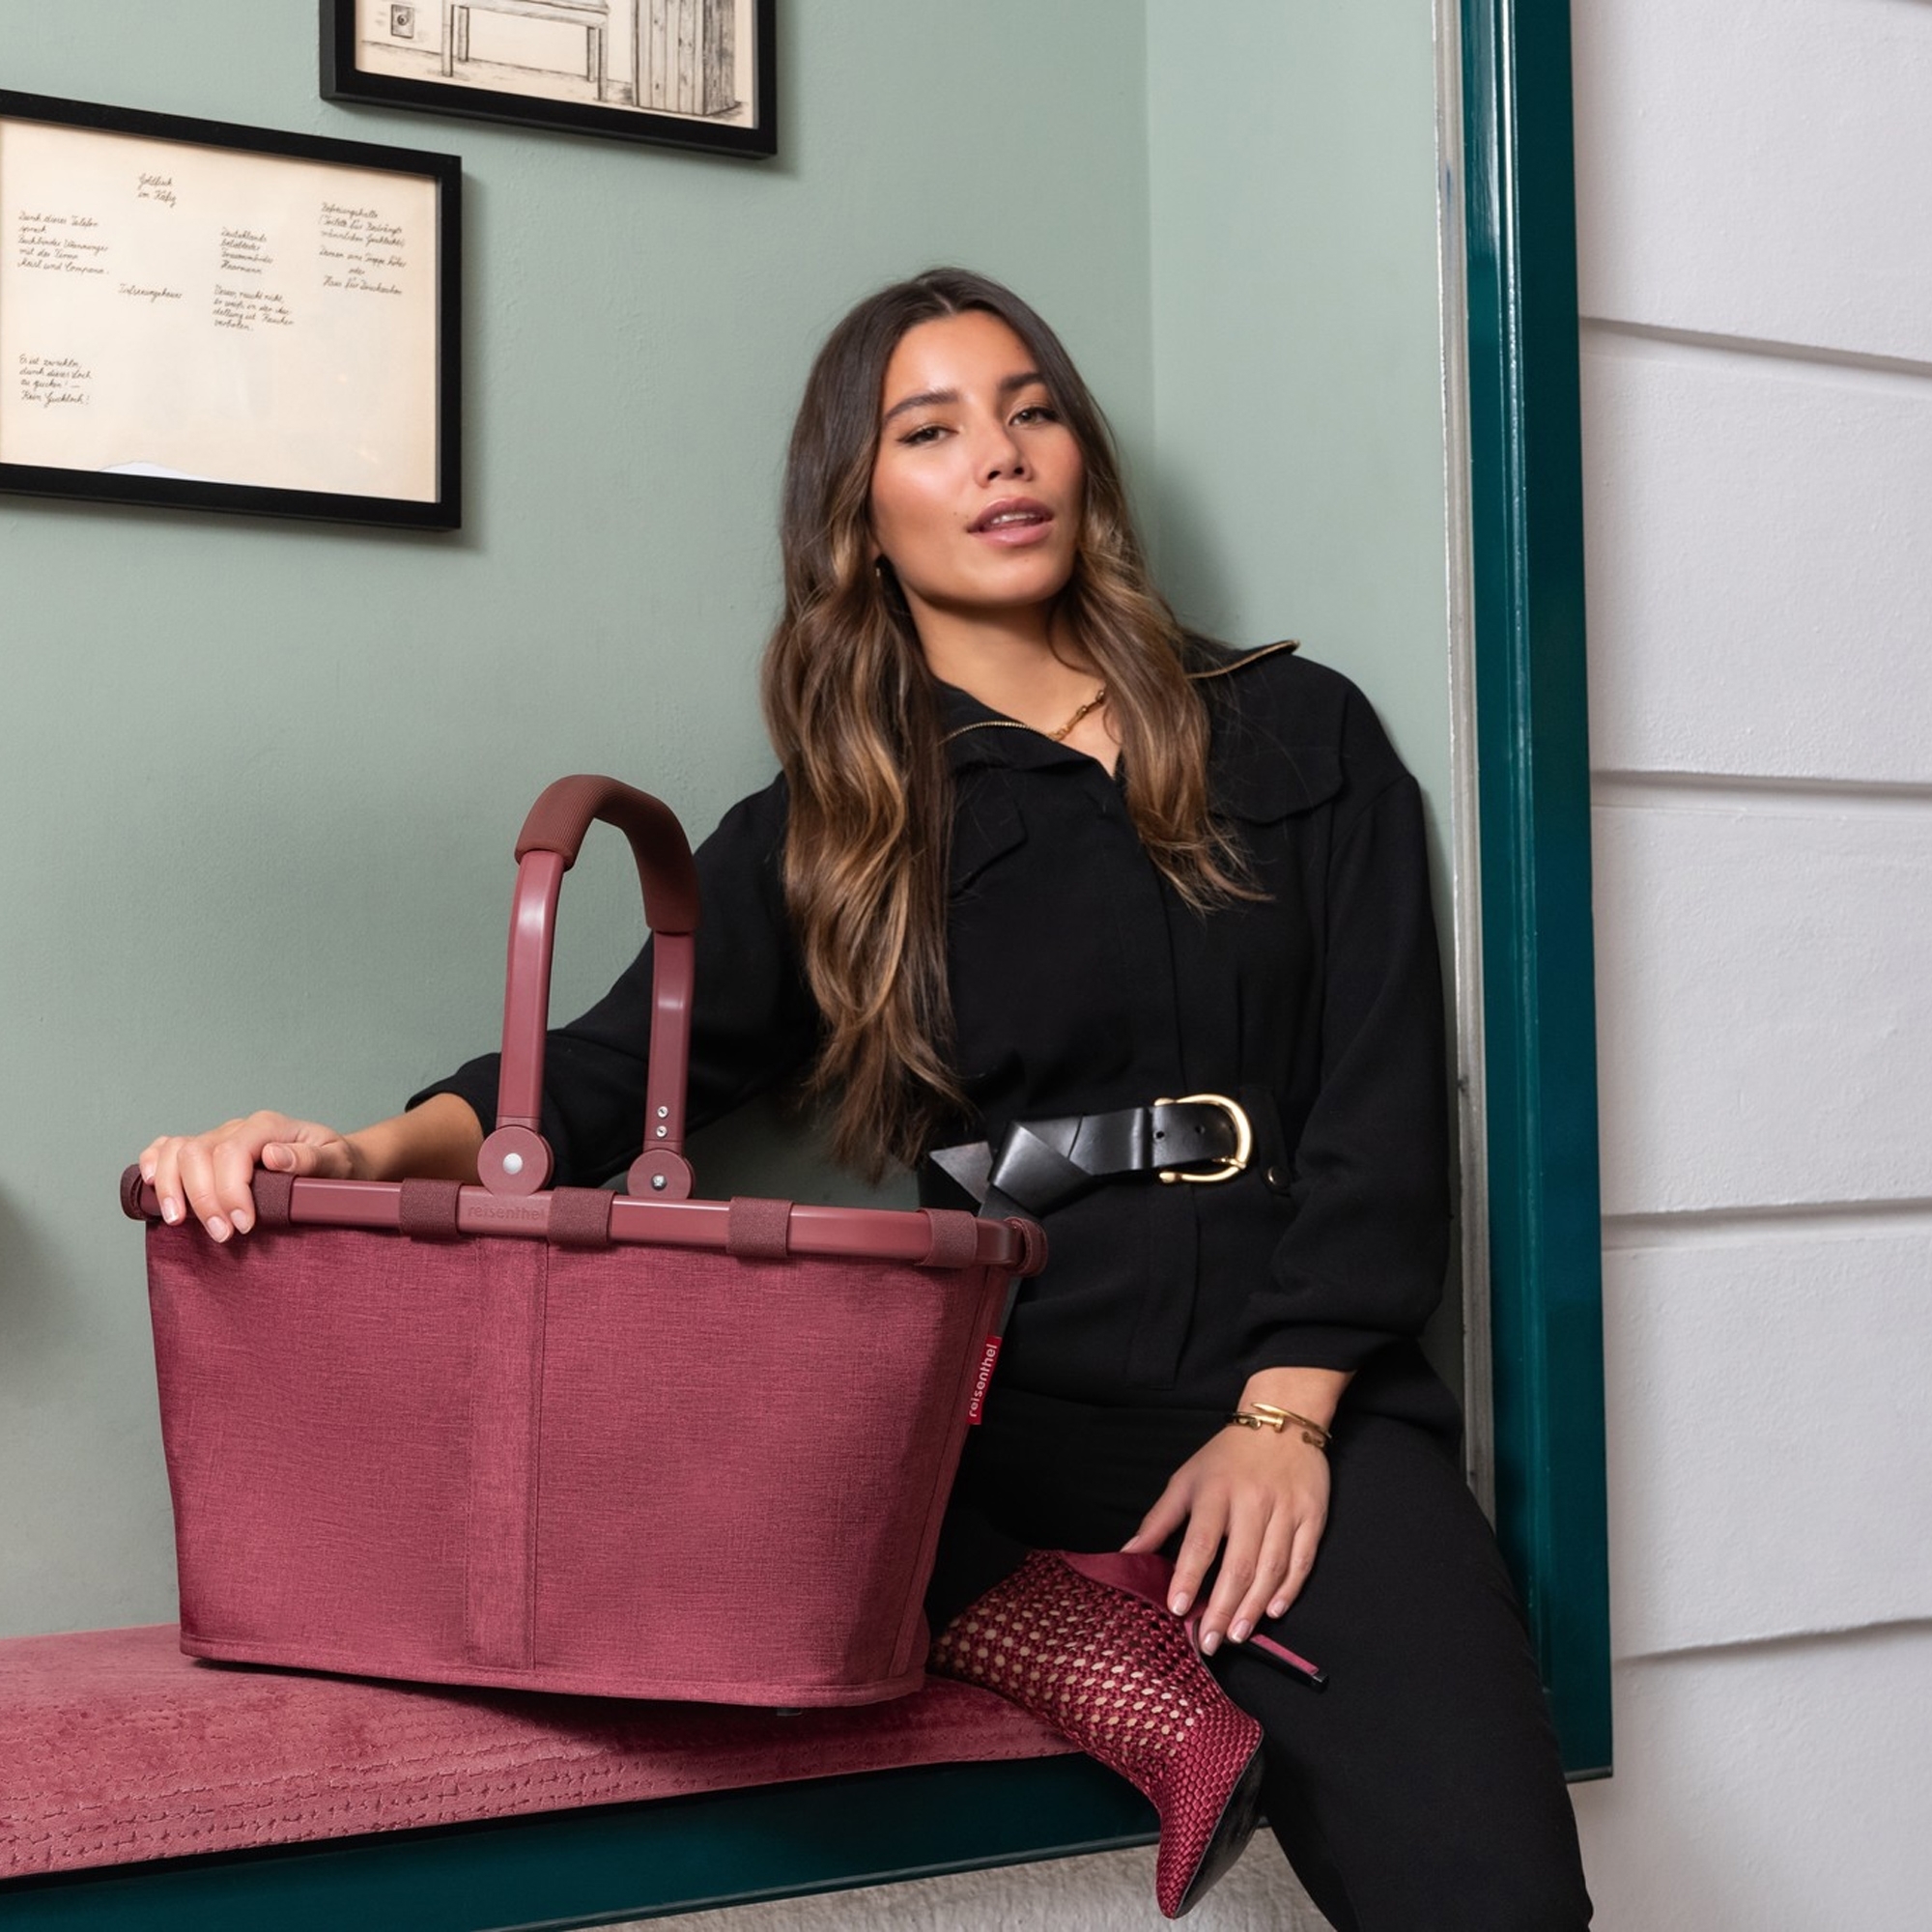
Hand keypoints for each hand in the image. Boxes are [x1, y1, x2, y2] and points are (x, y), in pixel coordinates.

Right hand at [139, 1111, 358, 1241]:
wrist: (335, 1161)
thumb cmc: (337, 1163)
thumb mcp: (338, 1161)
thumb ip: (311, 1159)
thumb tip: (273, 1156)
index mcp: (267, 1126)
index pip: (233, 1152)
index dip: (230, 1190)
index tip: (243, 1226)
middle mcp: (237, 1129)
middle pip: (198, 1154)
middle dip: (203, 1199)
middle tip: (222, 1236)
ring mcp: (217, 1138)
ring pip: (176, 1151)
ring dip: (170, 1188)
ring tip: (179, 1222)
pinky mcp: (206, 1153)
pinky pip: (167, 1148)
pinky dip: (152, 1164)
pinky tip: (150, 1187)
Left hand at [1122, 1423, 1330, 1655]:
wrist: (1282, 1420)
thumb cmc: (1226, 1457)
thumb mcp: (1186, 1479)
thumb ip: (1159, 1519)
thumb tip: (1128, 1554)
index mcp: (1215, 1491)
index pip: (1201, 1541)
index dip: (1189, 1577)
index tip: (1178, 1609)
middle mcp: (1252, 1501)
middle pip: (1238, 1563)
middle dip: (1223, 1607)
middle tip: (1210, 1641)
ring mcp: (1285, 1509)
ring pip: (1271, 1567)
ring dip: (1253, 1606)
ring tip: (1238, 1635)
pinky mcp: (1312, 1514)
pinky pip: (1302, 1559)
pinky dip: (1289, 1589)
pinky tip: (1272, 1611)